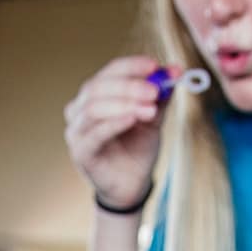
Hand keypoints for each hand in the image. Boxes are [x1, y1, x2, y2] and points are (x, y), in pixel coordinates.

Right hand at [63, 55, 167, 209]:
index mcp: (97, 94)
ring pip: (94, 107)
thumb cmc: (137, 148)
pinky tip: (133, 118)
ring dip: (125, 103)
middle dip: (129, 85)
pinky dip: (115, 123)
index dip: (132, 66)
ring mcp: (76, 131)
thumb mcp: (153, 117)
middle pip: (98, 86)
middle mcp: (80, 108)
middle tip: (154, 91)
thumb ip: (160, 96)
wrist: (132, 184)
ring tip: (150, 109)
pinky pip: (95, 133)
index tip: (155, 66)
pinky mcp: (80, 152)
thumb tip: (175, 71)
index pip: (110, 71)